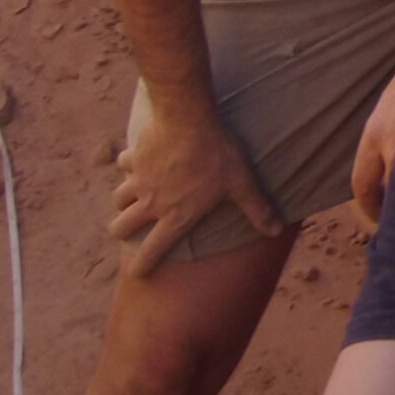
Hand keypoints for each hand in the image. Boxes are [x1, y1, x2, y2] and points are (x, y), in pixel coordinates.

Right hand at [112, 98, 281, 274]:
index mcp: (176, 216)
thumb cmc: (217, 155)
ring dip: (123, 201)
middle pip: (121, 228)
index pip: (153, 250)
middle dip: (121, 232)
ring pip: (118, 199)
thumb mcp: (241, 184)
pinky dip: (128, 165)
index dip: (142, 266)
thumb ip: (257, 209)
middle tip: (127, 230)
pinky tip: (137, 159)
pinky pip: (124, 166)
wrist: (188, 120)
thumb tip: (276, 231)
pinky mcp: (133, 159)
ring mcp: (139, 181)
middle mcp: (151, 203)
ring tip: (131, 199)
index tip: (136, 274)